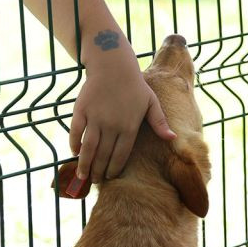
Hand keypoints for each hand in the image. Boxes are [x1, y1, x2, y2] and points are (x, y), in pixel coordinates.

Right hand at [69, 33, 174, 183]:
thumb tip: (172, 138)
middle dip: (99, 171)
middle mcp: (112, 125)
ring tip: (82, 176)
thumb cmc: (135, 85)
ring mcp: (95, 118)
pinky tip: (75, 152)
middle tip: (96, 181)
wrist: (113, 65)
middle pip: (104, 155)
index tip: (110, 177)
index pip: (121, 155)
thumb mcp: (151, 102)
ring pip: (89, 148)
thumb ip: (160, 122)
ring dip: (85, 164)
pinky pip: (76, 132)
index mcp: (129, 127)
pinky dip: (74, 144)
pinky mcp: (81, 110)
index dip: (114, 169)